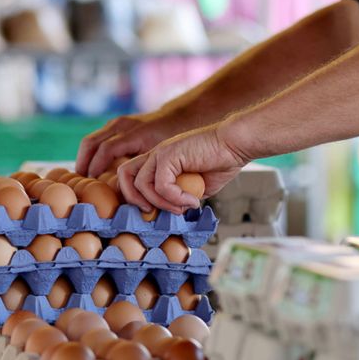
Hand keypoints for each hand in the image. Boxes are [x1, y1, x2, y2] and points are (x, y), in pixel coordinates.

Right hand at [76, 111, 186, 177]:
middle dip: (83, 163)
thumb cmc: (172, 142)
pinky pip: (96, 139)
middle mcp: (121, 125)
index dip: (96, 168)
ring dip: (84, 158)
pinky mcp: (115, 125)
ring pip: (90, 141)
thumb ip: (144, 173)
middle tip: (80, 181)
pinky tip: (93, 168)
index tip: (92, 182)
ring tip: (84, 177)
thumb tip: (125, 192)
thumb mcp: (160, 158)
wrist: (178, 118)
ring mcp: (116, 123)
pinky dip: (91, 153)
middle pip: (90, 143)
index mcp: (133, 134)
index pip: (106, 150)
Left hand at [118, 123, 248, 213]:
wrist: (235, 144)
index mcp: (158, 160)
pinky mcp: (169, 153)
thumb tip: (173, 215)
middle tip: (154, 212)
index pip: (130, 177)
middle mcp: (155, 155)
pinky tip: (192, 200)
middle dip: (134, 200)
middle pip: (123, 176)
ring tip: (180, 208)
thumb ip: (180, 198)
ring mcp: (160, 152)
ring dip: (159, 202)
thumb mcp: (196, 187)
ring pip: (140, 183)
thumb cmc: (220, 162)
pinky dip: (176, 198)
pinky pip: (162, 184)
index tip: (153, 212)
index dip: (135, 197)